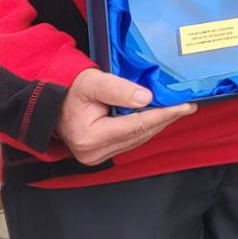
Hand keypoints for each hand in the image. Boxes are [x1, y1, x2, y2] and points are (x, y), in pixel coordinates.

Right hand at [54, 68, 196, 165]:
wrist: (50, 104)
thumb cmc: (69, 91)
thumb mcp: (92, 82)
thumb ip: (118, 89)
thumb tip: (147, 98)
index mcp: (90, 137)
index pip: (136, 125)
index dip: (163, 114)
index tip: (184, 106)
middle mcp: (94, 153)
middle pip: (139, 134)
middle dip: (165, 119)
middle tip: (187, 106)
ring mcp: (97, 156)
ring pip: (137, 139)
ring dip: (158, 124)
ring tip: (177, 109)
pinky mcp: (101, 153)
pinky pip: (131, 140)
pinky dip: (146, 127)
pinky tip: (158, 116)